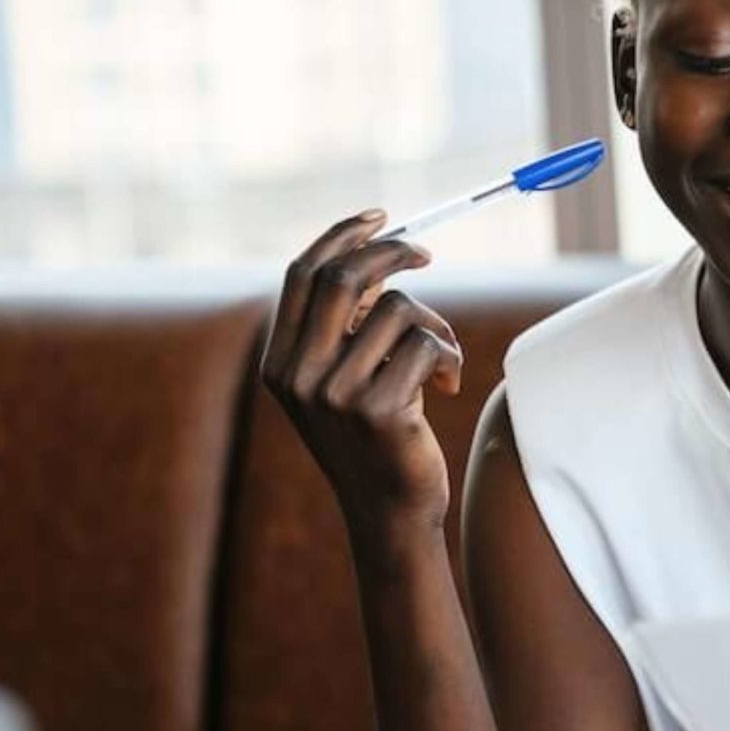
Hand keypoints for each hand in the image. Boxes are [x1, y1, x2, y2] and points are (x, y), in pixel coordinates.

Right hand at [260, 210, 464, 539]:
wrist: (390, 512)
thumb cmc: (378, 438)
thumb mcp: (345, 380)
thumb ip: (345, 329)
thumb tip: (377, 257)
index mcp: (280, 363)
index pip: (302, 275)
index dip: (341, 236)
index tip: (380, 218)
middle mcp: (297, 375)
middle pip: (344, 277)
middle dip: (392, 252)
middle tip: (427, 254)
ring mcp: (334, 393)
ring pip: (398, 309)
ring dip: (434, 325)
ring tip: (442, 359)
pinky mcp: (378, 409)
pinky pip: (425, 344)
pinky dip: (449, 356)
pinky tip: (447, 386)